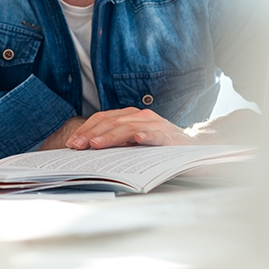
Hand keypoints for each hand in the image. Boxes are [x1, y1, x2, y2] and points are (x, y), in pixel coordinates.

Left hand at [66, 108, 193, 149]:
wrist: (196, 152)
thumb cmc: (160, 149)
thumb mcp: (134, 146)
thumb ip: (116, 144)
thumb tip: (88, 151)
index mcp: (131, 116)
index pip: (103, 118)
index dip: (86, 129)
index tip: (71, 143)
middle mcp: (143, 117)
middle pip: (112, 122)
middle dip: (91, 134)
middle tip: (77, 146)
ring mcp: (157, 125)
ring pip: (129, 127)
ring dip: (111, 136)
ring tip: (96, 144)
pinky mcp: (171, 137)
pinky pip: (156, 135)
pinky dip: (146, 136)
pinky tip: (137, 140)